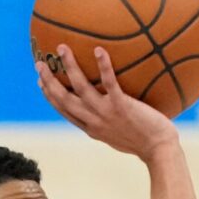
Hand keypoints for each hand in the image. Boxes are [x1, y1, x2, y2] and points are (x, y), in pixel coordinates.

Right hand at [36, 44, 177, 157]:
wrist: (159, 150)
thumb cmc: (145, 142)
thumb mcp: (119, 135)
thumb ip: (109, 122)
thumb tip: (110, 106)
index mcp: (91, 128)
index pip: (65, 111)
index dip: (50, 96)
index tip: (40, 83)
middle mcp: (94, 121)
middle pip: (64, 99)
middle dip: (49, 81)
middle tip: (39, 64)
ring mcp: (106, 113)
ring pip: (80, 87)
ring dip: (69, 66)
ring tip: (61, 48)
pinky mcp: (121, 106)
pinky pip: (109, 83)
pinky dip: (103, 66)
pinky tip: (99, 50)